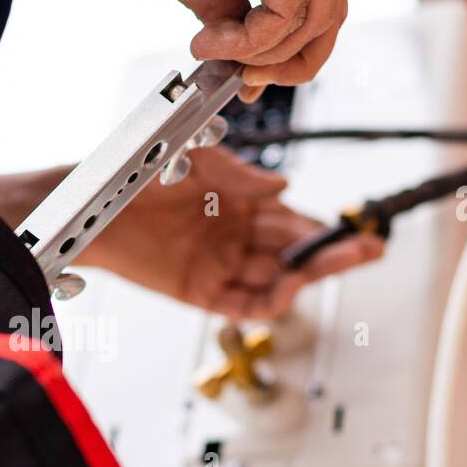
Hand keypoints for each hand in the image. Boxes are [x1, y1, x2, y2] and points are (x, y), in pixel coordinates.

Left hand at [78, 144, 381, 318]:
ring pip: (277, 279)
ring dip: (309, 274)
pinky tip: (291, 286)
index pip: (293, 220)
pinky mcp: (201, 292)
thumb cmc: (142, 173)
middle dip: (332, 253)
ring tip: (338, 264)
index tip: (357, 230)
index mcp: (240, 204)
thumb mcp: (203, 161)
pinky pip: (245, 305)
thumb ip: (245, 178)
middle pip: (294, 252)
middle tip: (369, 250)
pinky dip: (271, 301)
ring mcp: (221, 265)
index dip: (325, 228)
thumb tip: (284, 188)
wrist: (97, 203)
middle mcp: (235, 236)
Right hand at [97, 0, 346, 103]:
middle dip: (291, 61)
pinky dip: (254, 41)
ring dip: (265, 55)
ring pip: (316, 18)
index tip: (245, 73)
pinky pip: (289, 11)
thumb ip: (220, 5)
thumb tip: (233, 45)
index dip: (284, 47)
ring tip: (215, 53)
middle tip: (247, 82)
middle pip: (330, 12)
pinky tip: (215, 41)